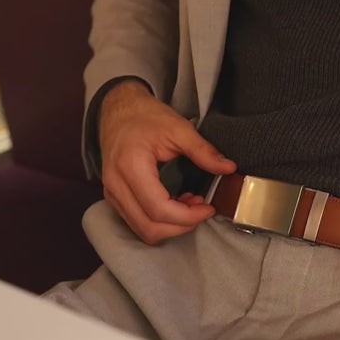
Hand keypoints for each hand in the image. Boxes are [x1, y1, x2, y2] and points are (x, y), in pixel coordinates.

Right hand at [98, 80, 236, 243]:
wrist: (118, 110)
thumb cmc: (145, 117)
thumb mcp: (178, 128)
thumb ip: (203, 151)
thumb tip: (228, 167)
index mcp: (131, 166)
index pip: (158, 208)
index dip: (188, 216)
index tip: (208, 208)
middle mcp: (116, 185)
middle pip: (150, 227)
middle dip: (182, 225)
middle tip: (202, 208)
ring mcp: (112, 194)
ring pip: (142, 229)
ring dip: (171, 225)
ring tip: (190, 204)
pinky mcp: (114, 198)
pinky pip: (137, 222)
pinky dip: (160, 221)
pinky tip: (176, 203)